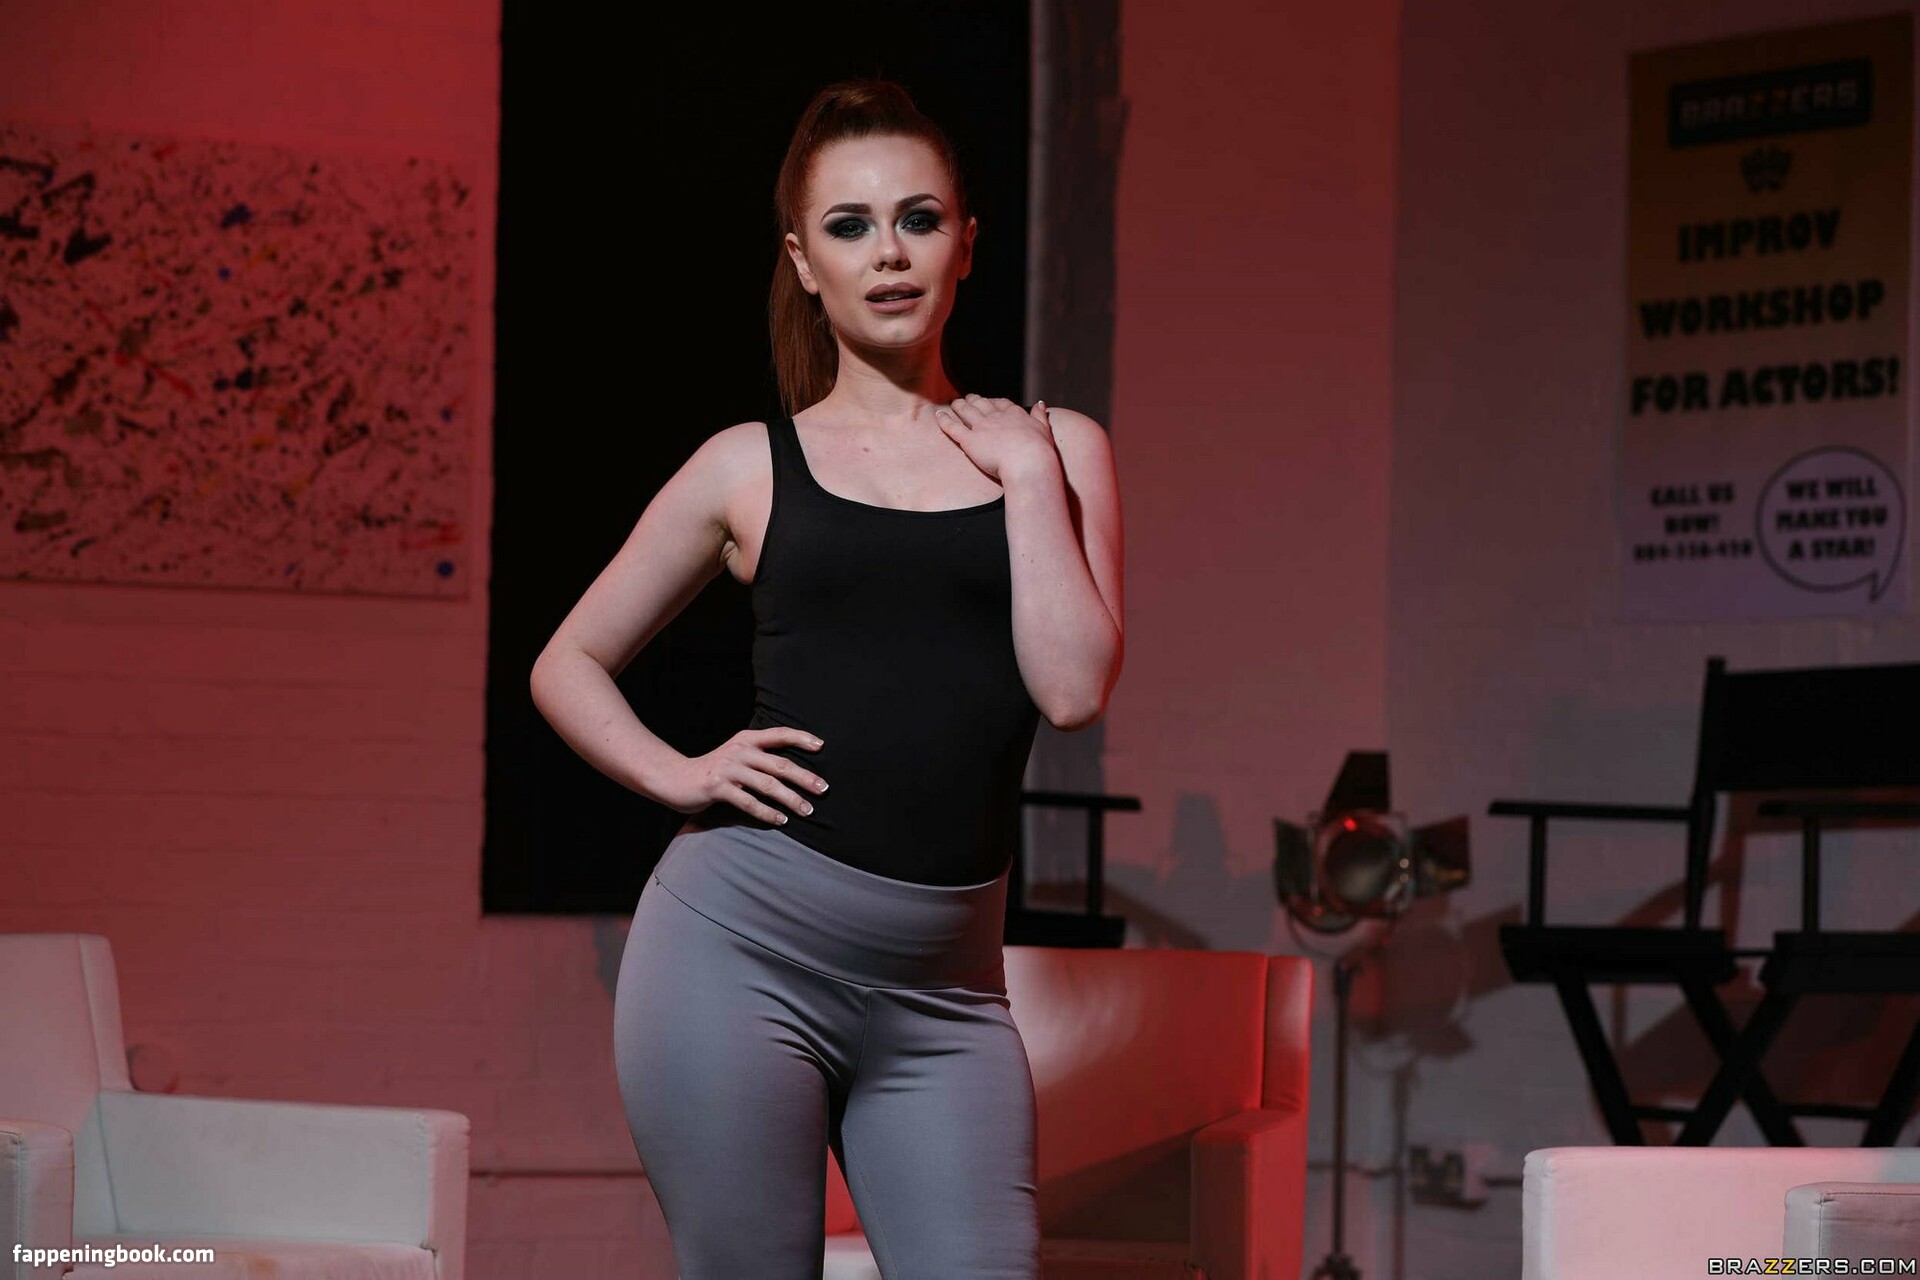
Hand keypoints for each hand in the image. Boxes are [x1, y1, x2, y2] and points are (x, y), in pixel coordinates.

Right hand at [654, 727, 827, 825]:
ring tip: (807, 810)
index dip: (801, 738)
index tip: (822, 746)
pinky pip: (748, 802)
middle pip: (780, 764)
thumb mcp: (736, 756)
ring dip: (791, 799)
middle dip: (805, 777)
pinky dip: (767, 812)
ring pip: (768, 785)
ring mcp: (728, 769)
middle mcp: (739, 750)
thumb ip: (759, 757)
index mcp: (746, 739)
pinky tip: (781, 820)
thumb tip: (794, 770)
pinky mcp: (717, 787)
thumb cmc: (713, 770)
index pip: (779, 734)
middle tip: (824, 789)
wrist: (674, 778)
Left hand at [934, 394, 1058, 483]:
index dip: (994, 402)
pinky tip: (938, 415)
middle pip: (982, 404)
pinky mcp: (969, 440)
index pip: (1002, 404)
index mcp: (1015, 415)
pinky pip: (953, 427)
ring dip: (958, 405)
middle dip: (974, 400)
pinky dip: (944, 420)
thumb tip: (1041, 404)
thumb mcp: (1044, 430)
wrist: (1029, 462)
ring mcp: (982, 427)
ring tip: (953, 403)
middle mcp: (996, 417)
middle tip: (968, 398)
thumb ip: (1041, 416)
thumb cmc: (1040, 451)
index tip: (990, 401)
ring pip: (966, 411)